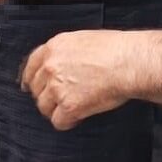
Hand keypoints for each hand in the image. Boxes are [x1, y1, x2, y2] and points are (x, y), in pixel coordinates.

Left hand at [21, 30, 135, 129]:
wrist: (129, 62)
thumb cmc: (116, 49)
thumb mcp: (83, 39)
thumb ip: (66, 52)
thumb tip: (63, 64)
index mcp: (54, 47)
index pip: (31, 65)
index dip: (31, 78)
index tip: (31, 86)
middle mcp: (51, 66)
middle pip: (37, 88)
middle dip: (47, 95)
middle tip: (62, 99)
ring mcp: (58, 87)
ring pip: (44, 107)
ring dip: (56, 110)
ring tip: (73, 108)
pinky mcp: (69, 106)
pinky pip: (58, 121)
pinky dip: (68, 122)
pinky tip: (78, 117)